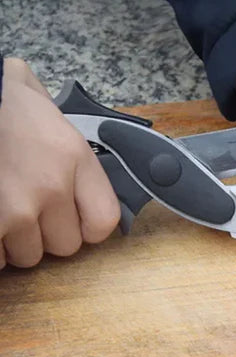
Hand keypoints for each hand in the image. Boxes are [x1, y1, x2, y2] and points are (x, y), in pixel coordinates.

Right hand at [0, 58, 119, 269]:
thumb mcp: (37, 100)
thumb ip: (64, 128)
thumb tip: (79, 139)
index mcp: (73, 156)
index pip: (105, 220)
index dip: (88, 227)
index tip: (76, 220)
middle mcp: (50, 187)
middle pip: (65, 245)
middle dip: (48, 234)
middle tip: (30, 212)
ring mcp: (15, 210)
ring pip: (27, 256)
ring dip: (16, 240)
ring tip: (3, 210)